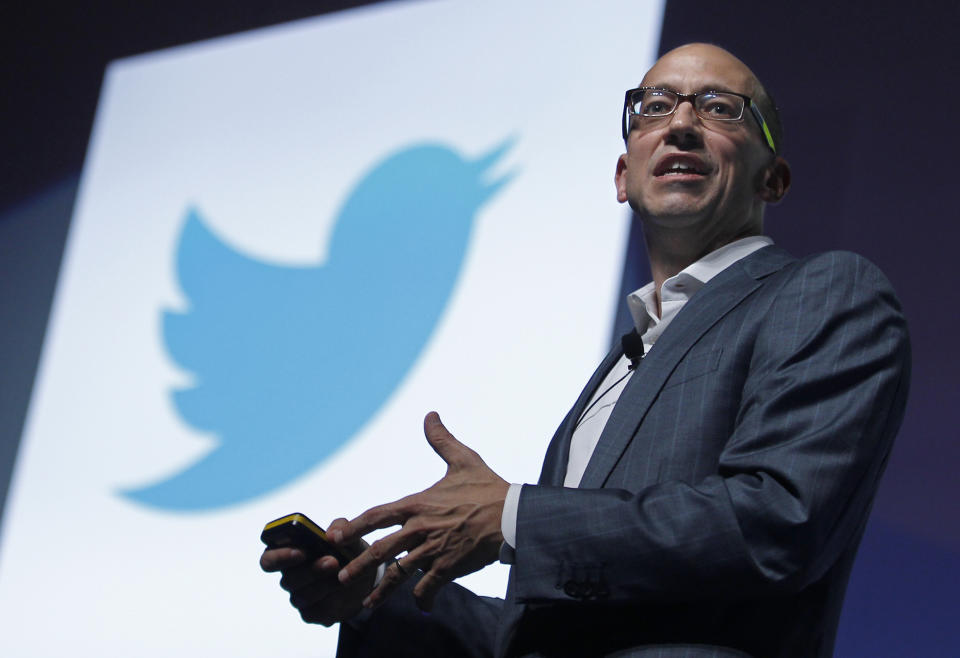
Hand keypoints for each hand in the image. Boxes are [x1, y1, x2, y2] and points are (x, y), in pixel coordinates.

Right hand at [260, 521, 373, 625]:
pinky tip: (341, 594)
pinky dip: (329, 604)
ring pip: (300, 597)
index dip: (279, 556)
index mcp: (290, 553)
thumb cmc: (349, 553)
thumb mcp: (348, 536)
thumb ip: (340, 527)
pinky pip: (313, 613)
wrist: (365, 581)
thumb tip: (330, 533)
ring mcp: (299, 596)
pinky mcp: (310, 613)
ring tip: (342, 575)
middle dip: (310, 571)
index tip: (300, 551)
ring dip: (322, 585)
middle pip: (287, 580)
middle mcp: (290, 576)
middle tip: (332, 561)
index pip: (268, 559)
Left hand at [337, 412, 508, 610]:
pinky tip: (421, 606)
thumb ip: (442, 440)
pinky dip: (422, 598)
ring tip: (367, 603)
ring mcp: (432, 550)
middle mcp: (419, 528)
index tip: (335, 536)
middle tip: (340, 575)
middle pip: (380, 550)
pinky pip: (427, 587)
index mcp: (417, 504)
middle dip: (358, 565)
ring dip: (381, 590)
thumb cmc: (488, 487)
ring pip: (398, 573)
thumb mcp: (464, 459)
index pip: (377, 515)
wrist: (512, 515)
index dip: (354, 526)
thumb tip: (430, 416)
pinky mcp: (448, 567)